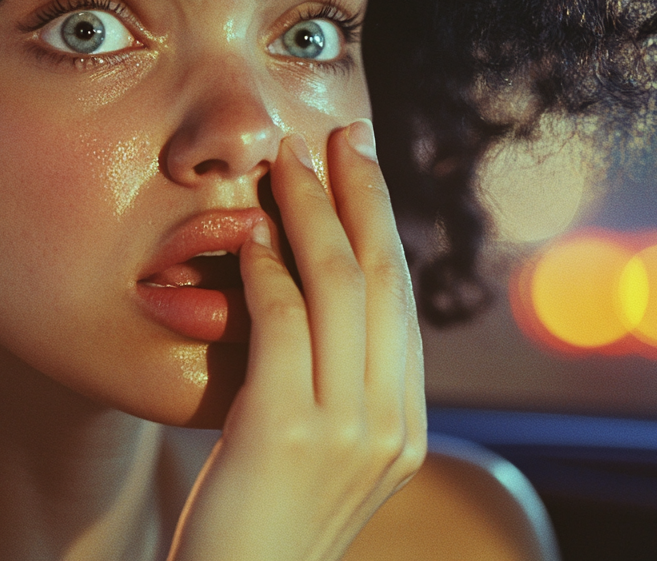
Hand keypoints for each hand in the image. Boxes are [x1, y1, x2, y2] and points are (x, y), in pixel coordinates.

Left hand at [167, 120, 427, 560]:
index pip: (400, 302)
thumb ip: (337, 388)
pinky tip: (251, 230)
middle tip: (341, 135)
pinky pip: (286, 322)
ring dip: (312, 212)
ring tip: (288, 161)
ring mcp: (350, 429)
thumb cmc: (260, 526)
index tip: (361, 171)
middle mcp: (391, 422)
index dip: (383, 226)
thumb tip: (321, 301)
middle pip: (384, 278)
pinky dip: (270, 266)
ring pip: (342, 287)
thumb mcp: (320, 456)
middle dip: (362, 196)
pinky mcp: (292, 432)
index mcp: (404, 424)